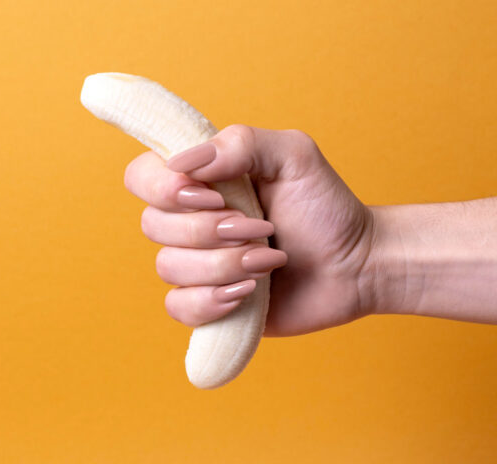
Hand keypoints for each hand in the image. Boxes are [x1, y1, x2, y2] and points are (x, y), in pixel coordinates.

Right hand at [124, 125, 376, 335]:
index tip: (215, 195)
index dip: (164, 189)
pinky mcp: (208, 302)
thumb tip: (182, 162)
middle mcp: (190, 220)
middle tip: (262, 228)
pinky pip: (179, 307)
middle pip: (152, 226)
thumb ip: (241, 143)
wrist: (356, 264)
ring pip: (168, 268)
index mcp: (202, 180)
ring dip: (223, 265)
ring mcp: (197, 264)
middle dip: (210, 231)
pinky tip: (250, 292)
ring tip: (269, 260)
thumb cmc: (325, 207)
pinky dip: (212, 301)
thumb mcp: (293, 155)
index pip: (141, 177)